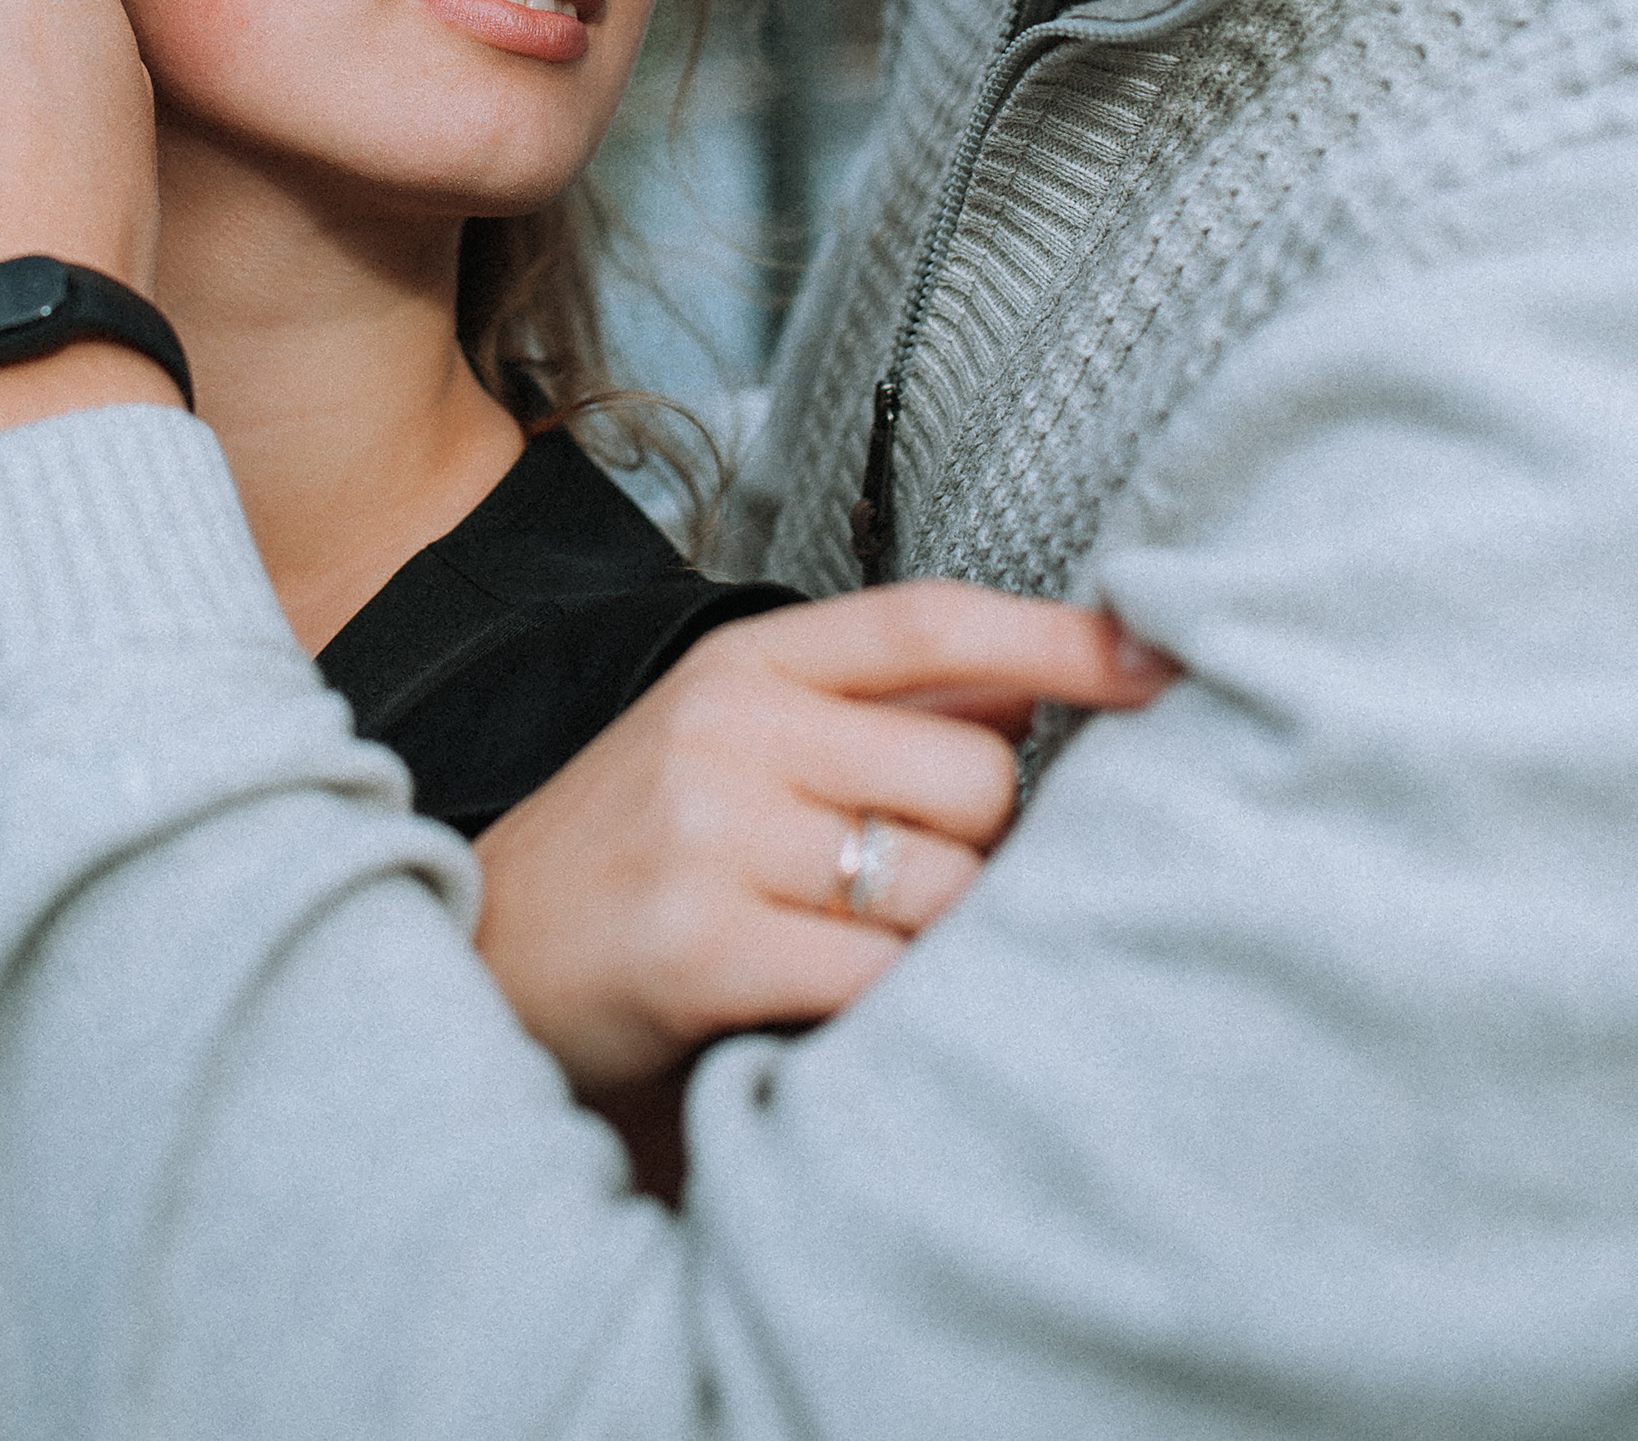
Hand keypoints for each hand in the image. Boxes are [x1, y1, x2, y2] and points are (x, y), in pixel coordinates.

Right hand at [473, 580, 1172, 1090]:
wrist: (479, 961)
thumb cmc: (639, 850)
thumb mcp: (738, 740)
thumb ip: (880, 711)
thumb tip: (1038, 690)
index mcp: (751, 660)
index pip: (934, 623)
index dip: (1062, 640)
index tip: (1161, 661)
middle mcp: (733, 726)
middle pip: (976, 778)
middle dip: (982, 850)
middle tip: (914, 894)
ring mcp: (712, 834)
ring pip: (944, 885)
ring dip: (940, 943)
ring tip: (863, 957)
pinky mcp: (699, 948)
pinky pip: (881, 980)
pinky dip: (895, 1013)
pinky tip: (844, 1017)